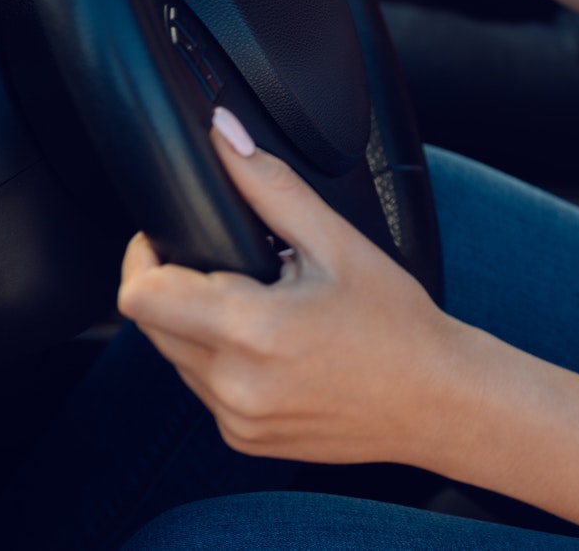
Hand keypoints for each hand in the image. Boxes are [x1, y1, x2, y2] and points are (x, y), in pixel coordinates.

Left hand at [117, 108, 472, 467]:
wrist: (438, 400)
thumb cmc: (398, 326)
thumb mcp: (339, 244)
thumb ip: (272, 187)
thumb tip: (225, 138)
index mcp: (254, 330)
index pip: (141, 295)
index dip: (144, 257)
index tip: (170, 239)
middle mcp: (234, 384)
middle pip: (151, 324)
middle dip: (177, 286)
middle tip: (238, 267)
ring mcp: (235, 420)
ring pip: (175, 358)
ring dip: (197, 326)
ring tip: (263, 307)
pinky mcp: (242, 440)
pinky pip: (203, 390)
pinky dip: (222, 362)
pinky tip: (273, 348)